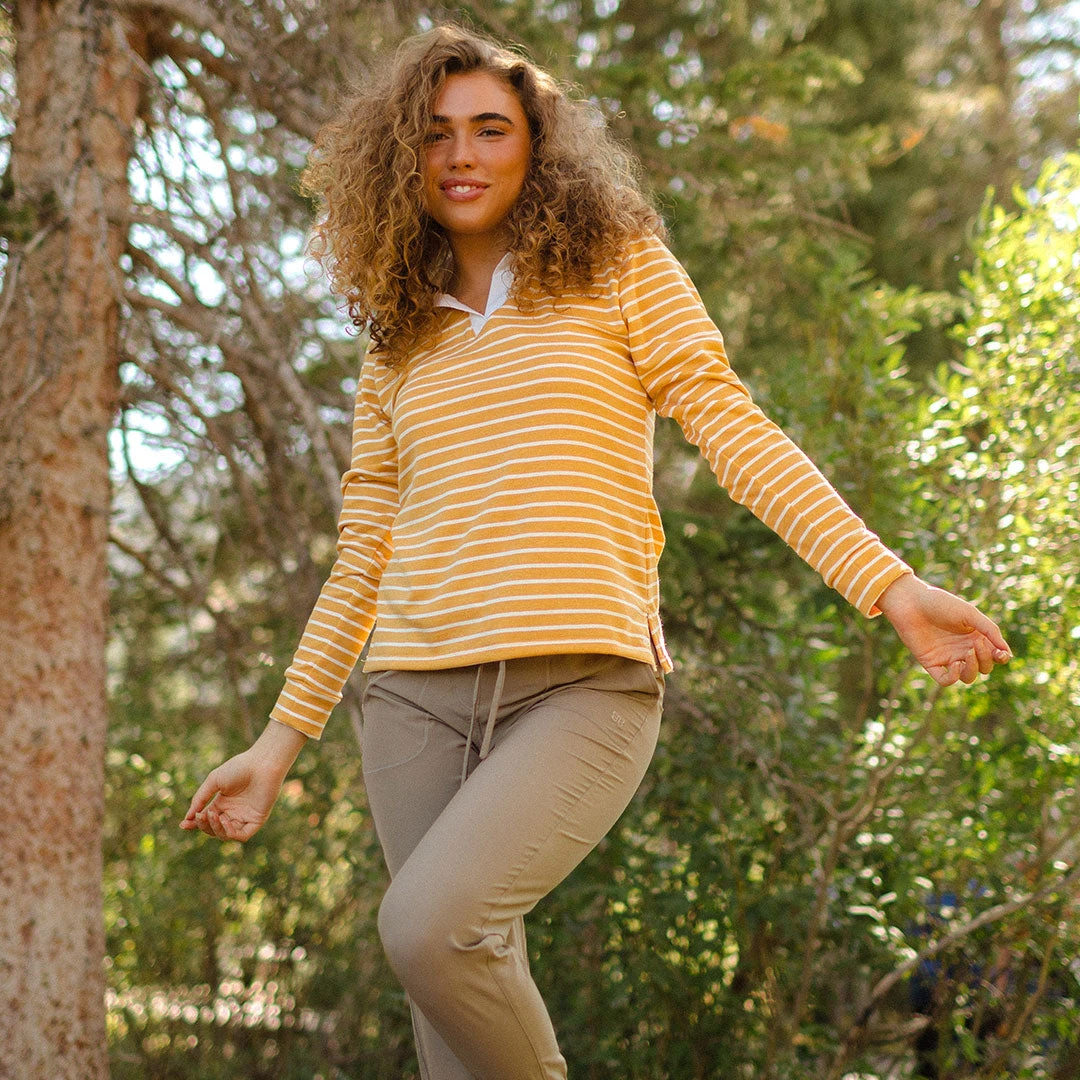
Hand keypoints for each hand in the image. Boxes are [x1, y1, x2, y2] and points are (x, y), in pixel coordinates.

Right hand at [181, 721, 306, 841]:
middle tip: (201, 815)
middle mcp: (233, 812)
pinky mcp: (256, 821)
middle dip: (204, 825)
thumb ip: (200, 799)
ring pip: (225, 834)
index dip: (194, 824)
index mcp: (222, 803)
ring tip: (215, 815)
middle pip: (213, 829)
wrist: (262, 763)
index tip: (183, 824)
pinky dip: (230, 832)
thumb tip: (187, 818)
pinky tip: (225, 820)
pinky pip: (241, 836)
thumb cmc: (239, 767)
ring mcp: (244, 818)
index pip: (206, 819)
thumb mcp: (213, 781)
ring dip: (216, 828)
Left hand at [876, 574, 1011, 686]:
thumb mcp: (969, 614)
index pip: (994, 655)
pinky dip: (954, 678)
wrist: (910, 602)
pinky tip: (955, 665)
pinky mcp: (931, 663)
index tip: (1000, 653)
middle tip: (975, 645)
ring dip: (972, 670)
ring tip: (966, 654)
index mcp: (975, 636)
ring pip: (968, 677)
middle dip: (985, 660)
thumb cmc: (940, 603)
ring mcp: (947, 657)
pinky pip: (945, 680)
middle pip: (984, 667)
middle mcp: (963, 649)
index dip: (1000, 658)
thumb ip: (990, 631)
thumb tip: (1007, 653)